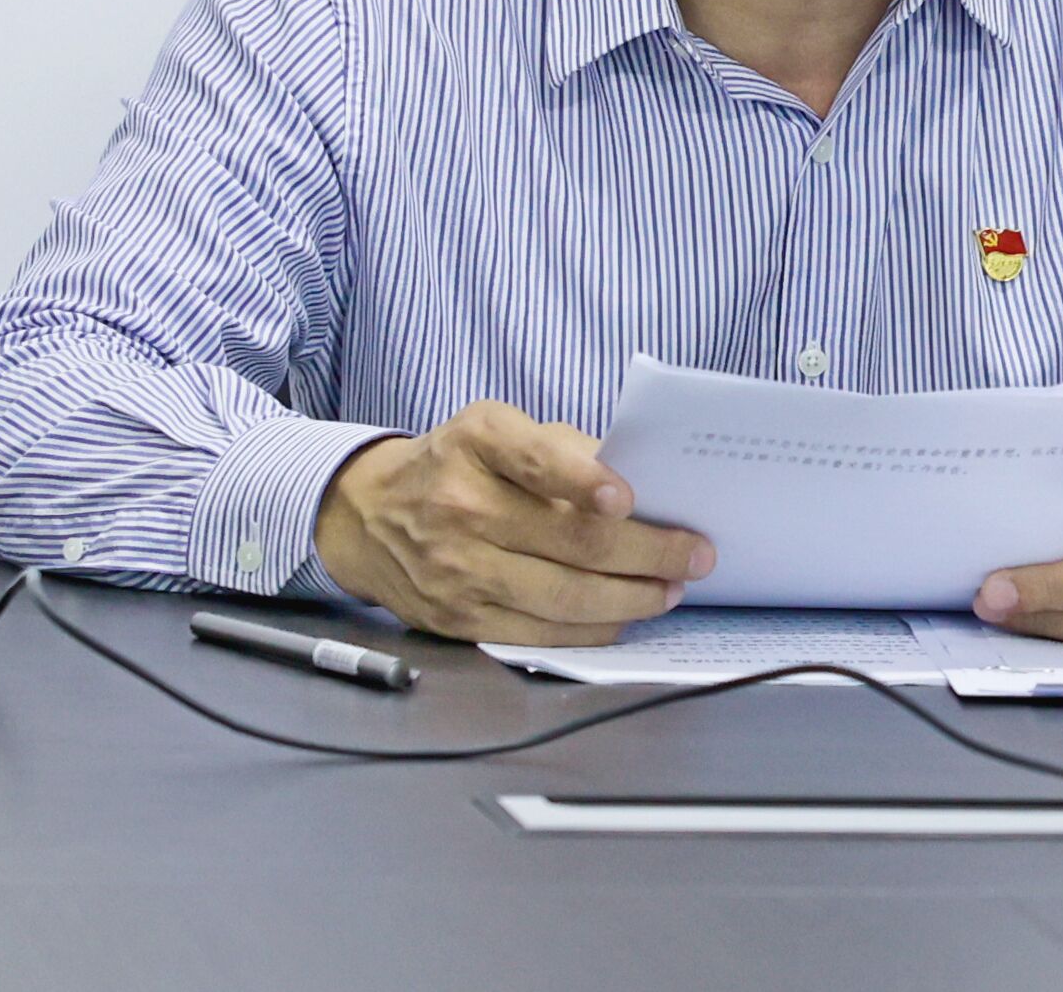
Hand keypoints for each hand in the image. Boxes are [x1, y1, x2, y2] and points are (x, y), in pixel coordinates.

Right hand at [314, 401, 712, 644]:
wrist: (367, 515)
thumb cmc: (455, 464)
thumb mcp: (495, 429)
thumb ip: (561, 449)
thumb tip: (642, 484)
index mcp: (475, 443)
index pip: (533, 460)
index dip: (583, 480)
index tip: (628, 499)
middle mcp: (461, 506)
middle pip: (569, 541)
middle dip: (646, 553)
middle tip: (695, 556)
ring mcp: (457, 569)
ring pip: (561, 597)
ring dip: (630, 598)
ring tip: (669, 590)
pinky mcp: (457, 619)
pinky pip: (539, 633)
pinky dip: (591, 629)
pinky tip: (623, 616)